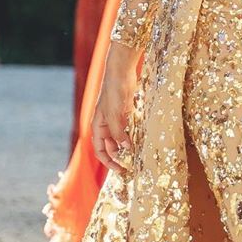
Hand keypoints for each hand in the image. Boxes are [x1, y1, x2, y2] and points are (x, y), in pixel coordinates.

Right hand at [92, 40, 141, 173]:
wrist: (121, 71)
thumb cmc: (114, 91)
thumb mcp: (114, 114)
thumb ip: (118, 133)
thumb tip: (126, 149)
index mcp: (98, 126)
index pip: (100, 150)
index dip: (109, 162)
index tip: (121, 171)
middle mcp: (105, 125)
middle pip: (111, 147)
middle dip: (120, 157)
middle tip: (133, 167)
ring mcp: (116, 120)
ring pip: (122, 139)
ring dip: (129, 148)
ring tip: (139, 157)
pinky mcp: (127, 114)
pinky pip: (130, 130)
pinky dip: (134, 137)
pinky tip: (143, 142)